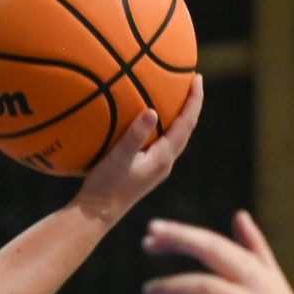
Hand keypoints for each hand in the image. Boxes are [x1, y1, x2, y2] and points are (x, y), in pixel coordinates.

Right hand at [72, 75, 204, 224]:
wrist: (95, 216)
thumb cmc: (105, 187)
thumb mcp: (118, 158)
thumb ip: (135, 135)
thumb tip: (152, 111)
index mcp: (163, 158)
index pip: (186, 124)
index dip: (194, 100)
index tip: (198, 78)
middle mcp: (164, 163)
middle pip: (186, 129)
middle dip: (191, 105)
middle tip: (192, 81)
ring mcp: (155, 168)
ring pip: (175, 136)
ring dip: (179, 116)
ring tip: (176, 96)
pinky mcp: (144, 170)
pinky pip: (161, 142)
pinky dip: (163, 126)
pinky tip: (150, 119)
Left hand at [139, 210, 293, 293]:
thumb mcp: (271, 276)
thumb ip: (253, 245)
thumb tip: (240, 215)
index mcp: (252, 266)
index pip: (213, 241)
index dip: (183, 233)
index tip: (152, 229)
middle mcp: (252, 281)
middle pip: (213, 252)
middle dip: (180, 242)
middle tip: (147, 243)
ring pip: (209, 288)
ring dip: (175, 287)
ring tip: (149, 290)